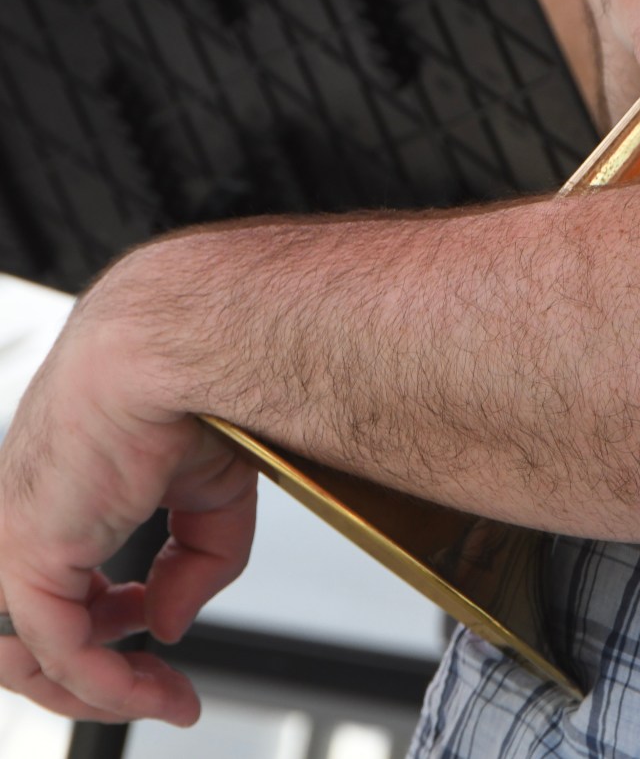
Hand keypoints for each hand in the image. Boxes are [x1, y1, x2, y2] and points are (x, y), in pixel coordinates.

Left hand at [0, 277, 256, 724]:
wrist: (173, 351)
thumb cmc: (188, 395)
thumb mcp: (210, 497)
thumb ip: (196, 566)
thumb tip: (168, 625)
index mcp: (66, 501)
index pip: (68, 594)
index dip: (121, 635)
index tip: (169, 655)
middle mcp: (30, 523)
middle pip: (33, 636)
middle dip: (100, 680)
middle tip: (163, 695)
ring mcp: (20, 539)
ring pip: (27, 655)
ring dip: (95, 693)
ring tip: (157, 698)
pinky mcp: (29, 552)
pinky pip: (59, 646)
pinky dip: (107, 682)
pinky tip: (152, 684)